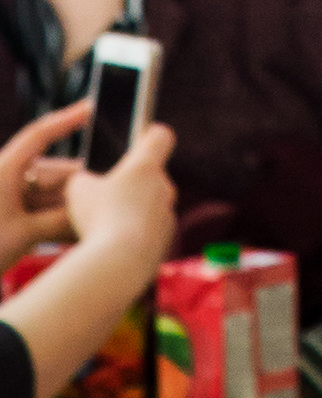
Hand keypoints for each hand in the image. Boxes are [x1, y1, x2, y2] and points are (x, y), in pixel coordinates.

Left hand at [0, 104, 89, 268]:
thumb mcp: (24, 235)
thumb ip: (61, 220)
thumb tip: (93, 209)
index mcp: (3, 169)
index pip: (39, 134)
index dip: (67, 120)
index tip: (91, 108)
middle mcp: (3, 177)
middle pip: (49, 171)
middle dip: (76, 184)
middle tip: (104, 192)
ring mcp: (2, 197)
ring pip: (43, 194)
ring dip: (65, 205)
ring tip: (91, 217)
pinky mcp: (3, 216)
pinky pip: (33, 210)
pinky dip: (51, 218)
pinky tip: (71, 229)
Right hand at [65, 124, 175, 288]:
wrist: (119, 263)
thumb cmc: (99, 218)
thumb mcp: (78, 190)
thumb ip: (84, 179)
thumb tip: (85, 183)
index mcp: (145, 167)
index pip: (161, 137)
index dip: (151, 134)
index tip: (142, 136)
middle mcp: (164, 187)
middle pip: (152, 175)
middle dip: (132, 183)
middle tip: (108, 195)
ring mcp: (167, 215)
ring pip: (150, 205)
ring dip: (133, 211)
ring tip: (105, 226)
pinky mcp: (165, 240)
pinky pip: (149, 230)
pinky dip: (135, 234)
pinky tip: (114, 245)